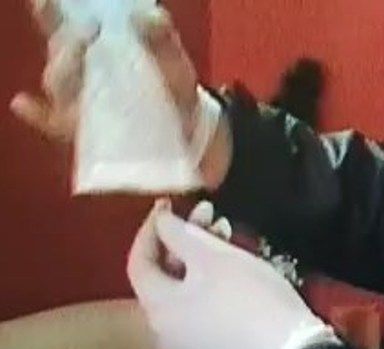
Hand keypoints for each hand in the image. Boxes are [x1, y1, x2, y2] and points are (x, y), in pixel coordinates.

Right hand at [12, 0, 230, 188]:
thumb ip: (162, 35)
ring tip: (80, 71)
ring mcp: (76, 99)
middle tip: (88, 39)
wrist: (187, 127)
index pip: (61, 22)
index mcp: (95, 44)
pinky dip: (35, 113)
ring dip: (62, 75)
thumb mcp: (172, 57)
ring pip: (56, 84)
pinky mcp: (77, 128)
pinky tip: (22, 103)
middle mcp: (79, 69)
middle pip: (59, 52)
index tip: (48, 2)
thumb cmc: (172, 84)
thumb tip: (148, 17)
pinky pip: (49, 121)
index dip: (50, 11)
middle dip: (69, 45)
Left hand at [127, 201, 336, 348]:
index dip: (151, 229)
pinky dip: (212, 281)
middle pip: (165, 274)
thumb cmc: (248, 297)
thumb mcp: (212, 256)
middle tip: (207, 213)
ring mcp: (192, 342)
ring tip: (226, 233)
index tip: (168, 204)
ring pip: (187, 289)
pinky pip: (204, 306)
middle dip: (184, 239)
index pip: (139, 261)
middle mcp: (166, 328)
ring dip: (201, 257)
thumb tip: (161, 223)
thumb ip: (179, 234)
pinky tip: (236, 266)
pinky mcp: (218, 348)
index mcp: (158, 307)